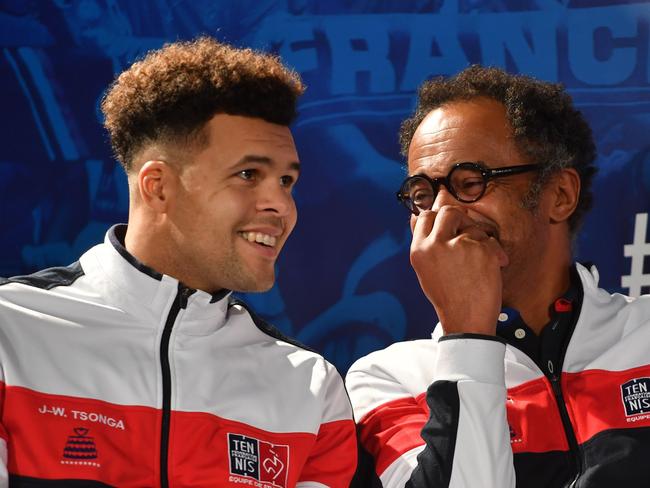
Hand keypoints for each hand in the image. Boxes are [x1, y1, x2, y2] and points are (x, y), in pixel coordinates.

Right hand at [410, 205, 508, 335]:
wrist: (466, 321)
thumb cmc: (448, 297)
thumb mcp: (426, 269)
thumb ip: (424, 243)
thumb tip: (416, 217)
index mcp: (419, 250)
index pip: (425, 216)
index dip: (439, 218)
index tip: (449, 226)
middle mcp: (435, 245)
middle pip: (448, 212)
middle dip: (460, 220)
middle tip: (466, 235)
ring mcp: (458, 246)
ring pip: (472, 226)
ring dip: (478, 239)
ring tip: (478, 261)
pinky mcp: (481, 250)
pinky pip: (489, 240)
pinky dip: (494, 253)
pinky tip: (492, 268)